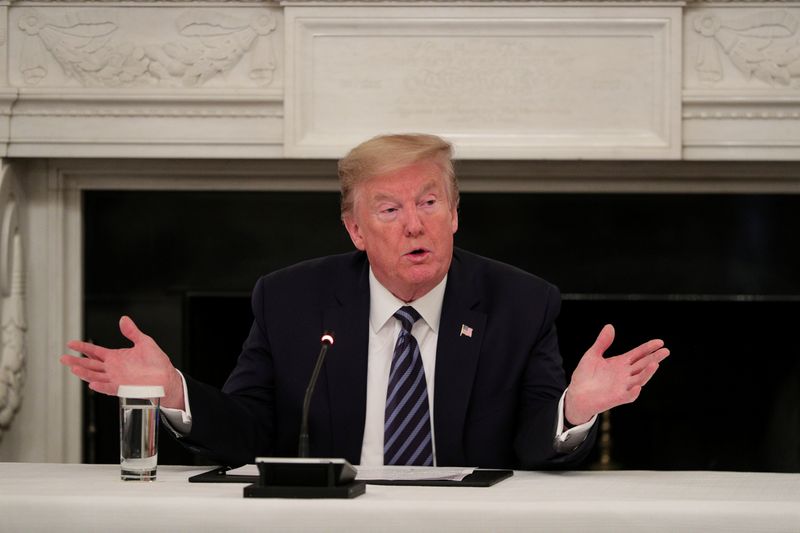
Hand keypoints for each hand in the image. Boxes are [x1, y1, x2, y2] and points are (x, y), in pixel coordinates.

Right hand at [60, 316, 184, 409]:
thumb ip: (132, 332)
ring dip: (85, 373)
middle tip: (63, 358)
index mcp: (116, 357)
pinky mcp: (123, 388)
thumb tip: (124, 319)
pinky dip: (101, 386)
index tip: (70, 344)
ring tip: (74, 368)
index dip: (83, 347)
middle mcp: (113, 369)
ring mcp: (116, 379)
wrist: (166, 377)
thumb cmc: (156, 361)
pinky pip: (109, 388)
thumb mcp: (144, 342)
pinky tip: (92, 384)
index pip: (95, 351)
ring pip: (96, 376)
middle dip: (77, 361)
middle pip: (91, 364)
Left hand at [564, 324, 668, 425]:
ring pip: (640, 379)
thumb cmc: (585, 375)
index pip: (638, 354)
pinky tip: (637, 386)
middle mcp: (625, 374)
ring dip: (648, 373)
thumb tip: (610, 326)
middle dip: (654, 358)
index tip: (660, 342)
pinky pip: (629, 396)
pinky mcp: (617, 398)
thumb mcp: (593, 355)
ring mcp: (622, 386)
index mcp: (620, 363)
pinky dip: (634, 392)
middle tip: (666, 351)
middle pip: (643, 365)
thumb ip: (602, 342)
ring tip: (655, 363)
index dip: (648, 348)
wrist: (576, 394)